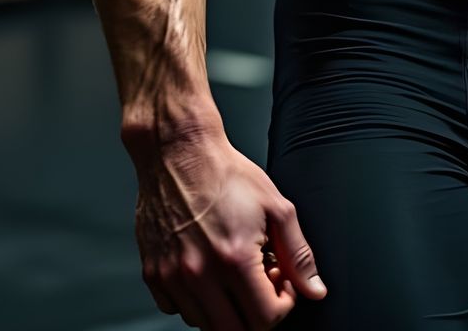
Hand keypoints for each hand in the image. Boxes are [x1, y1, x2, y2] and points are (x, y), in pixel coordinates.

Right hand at [133, 122, 326, 326]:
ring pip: (204, 324)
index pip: (265, 320)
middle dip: (255, 313)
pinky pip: (177, 310)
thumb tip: (315, 290)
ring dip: (225, 308)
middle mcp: (200, 275)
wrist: (179, 153)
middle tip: (260, 280)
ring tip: (233, 271)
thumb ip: (299, 254)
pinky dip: (195, 300)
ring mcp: (172, 278)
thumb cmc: (227, 174)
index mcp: (235, 259)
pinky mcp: (153, 274)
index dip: (282, 304)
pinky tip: (207, 269)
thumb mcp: (276, 207)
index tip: (280, 281)